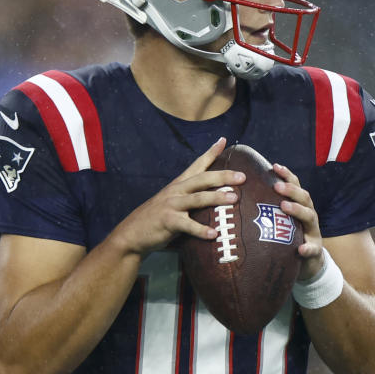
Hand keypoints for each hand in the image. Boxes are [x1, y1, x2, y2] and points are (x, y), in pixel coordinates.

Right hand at [110, 137, 245, 255]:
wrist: (132, 233)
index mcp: (179, 185)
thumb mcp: (172, 203)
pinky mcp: (168, 221)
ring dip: (217, 198)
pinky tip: (214, 233)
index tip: (223, 140)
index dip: (210, 152)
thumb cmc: (157, 219)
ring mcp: (171, 205)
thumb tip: (214, 200)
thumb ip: (190, 199)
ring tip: (234, 198)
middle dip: (223, 176)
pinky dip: (201, 230)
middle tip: (242, 176)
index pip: (197, 165)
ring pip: (198, 198)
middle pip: (203, 179)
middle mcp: (176, 191)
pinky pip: (187, 225)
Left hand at [273, 163, 324, 280]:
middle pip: (304, 197)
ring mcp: (313, 232)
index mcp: (300, 205)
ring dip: (297, 210)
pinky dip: (307, 248)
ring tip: (284, 207)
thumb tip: (243, 194)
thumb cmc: (289, 237)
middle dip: (291, 190)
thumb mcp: (282, 221)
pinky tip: (301, 249)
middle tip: (277, 187)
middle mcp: (309, 215)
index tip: (274, 166)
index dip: (286, 175)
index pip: (295, 186)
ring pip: (309, 217)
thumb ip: (270, 209)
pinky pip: (312, 249)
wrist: (308, 261)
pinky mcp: (315, 250)